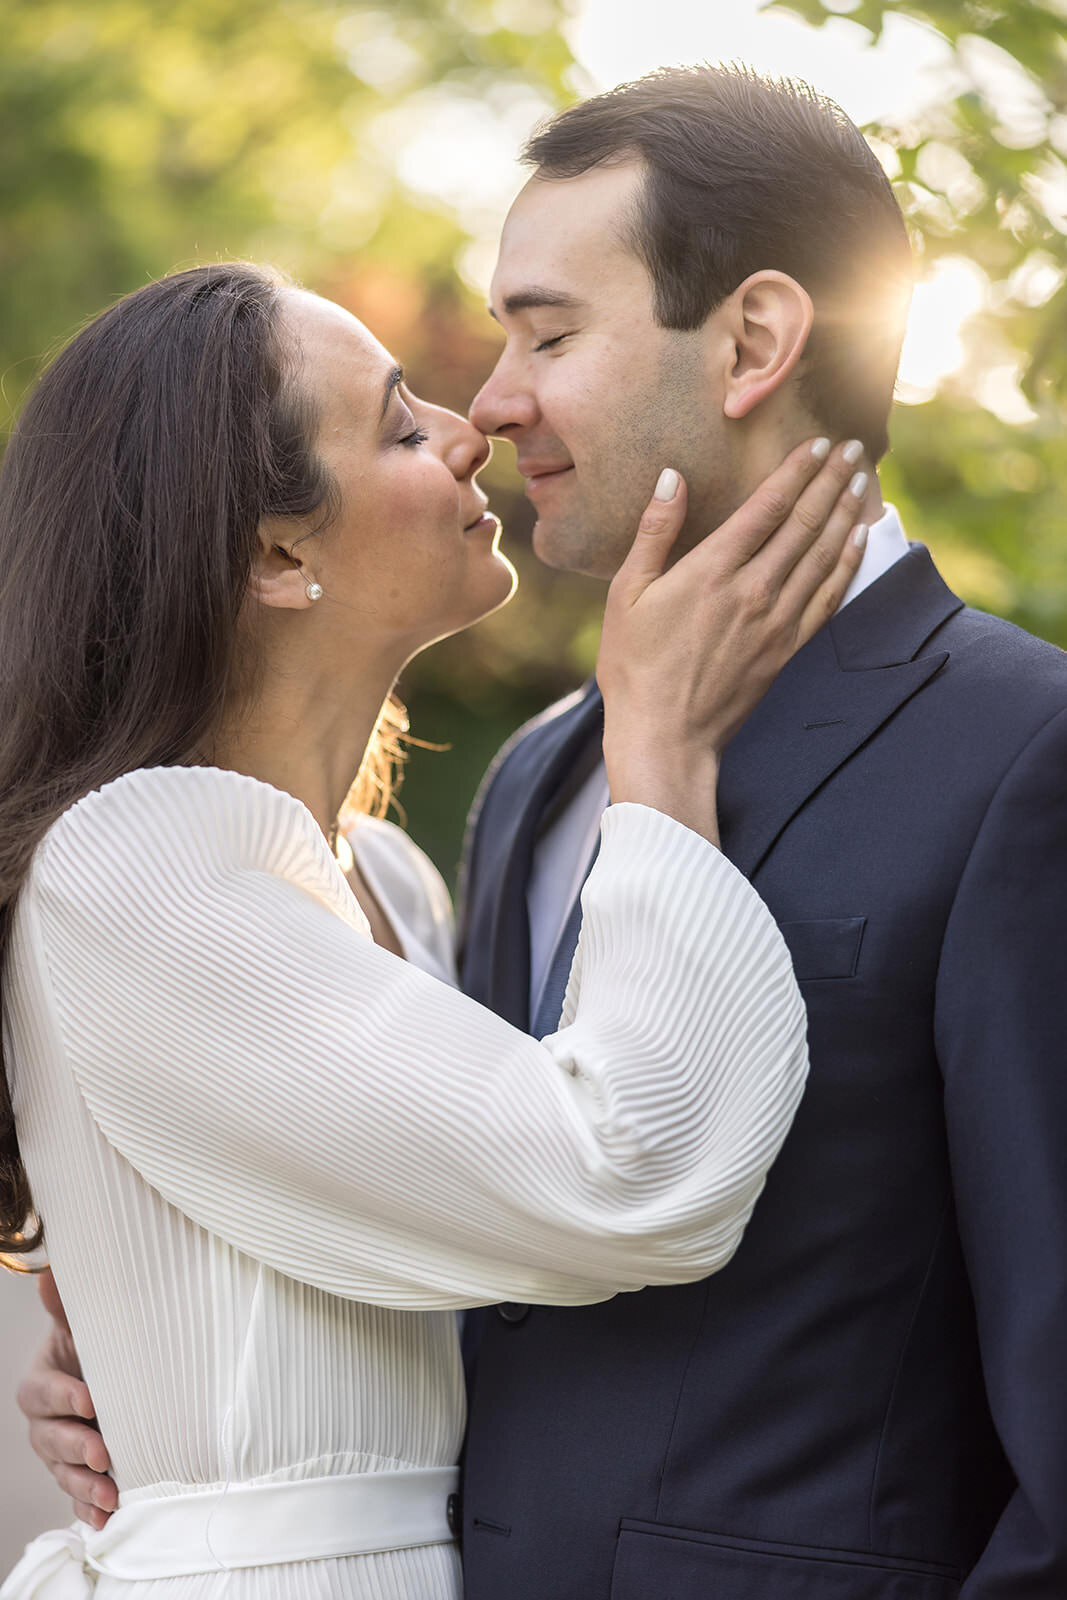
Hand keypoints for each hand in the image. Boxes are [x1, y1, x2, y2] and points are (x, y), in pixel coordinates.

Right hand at [17, 1268, 116, 1528]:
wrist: (113, 1378)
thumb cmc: (98, 1349)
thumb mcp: (84, 1328)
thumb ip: (67, 1307)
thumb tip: (49, 1272)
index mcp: (42, 1382)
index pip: (42, 1393)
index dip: (62, 1398)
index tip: (90, 1401)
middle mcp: (46, 1422)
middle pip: (49, 1440)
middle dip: (74, 1447)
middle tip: (103, 1452)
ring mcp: (59, 1453)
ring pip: (62, 1473)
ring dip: (84, 1486)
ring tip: (110, 1495)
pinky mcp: (78, 1476)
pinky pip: (78, 1498)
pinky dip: (90, 1511)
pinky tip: (107, 1520)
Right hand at [596, 438, 869, 840]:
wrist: (665, 737)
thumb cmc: (634, 667)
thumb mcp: (626, 594)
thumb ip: (654, 532)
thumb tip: (672, 478)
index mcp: (712, 570)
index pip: (767, 506)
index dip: (797, 470)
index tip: (818, 443)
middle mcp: (753, 590)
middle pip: (805, 523)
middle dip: (830, 481)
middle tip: (852, 449)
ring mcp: (776, 621)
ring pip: (823, 555)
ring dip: (846, 514)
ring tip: (861, 482)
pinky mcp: (786, 649)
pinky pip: (827, 598)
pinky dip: (847, 564)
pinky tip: (858, 541)